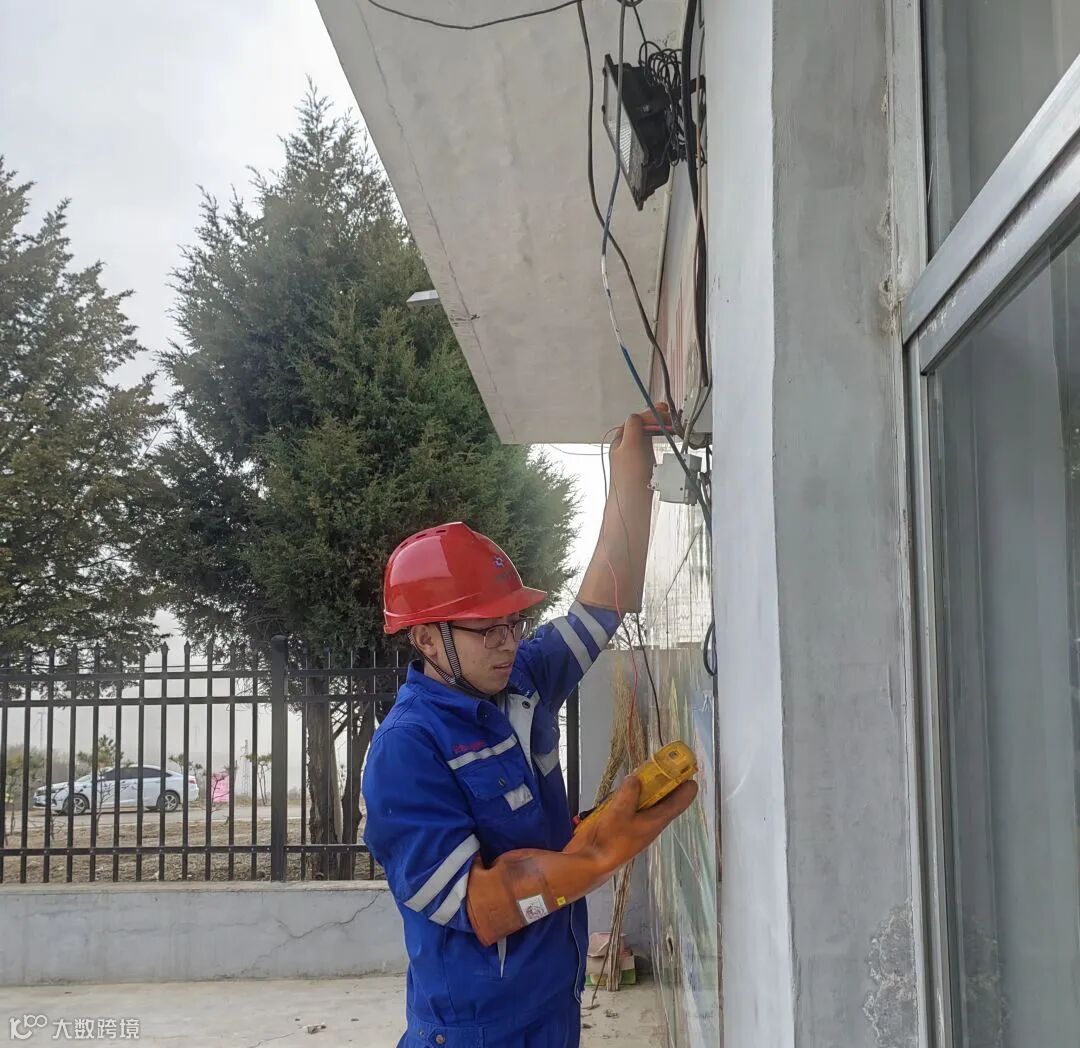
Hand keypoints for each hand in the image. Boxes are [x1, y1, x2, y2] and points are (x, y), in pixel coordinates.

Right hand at [566, 771, 697, 866]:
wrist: (591, 861)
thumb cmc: (611, 841)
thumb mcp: (620, 812)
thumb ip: (628, 793)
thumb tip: (634, 779)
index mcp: (656, 821)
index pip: (678, 804)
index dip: (686, 790)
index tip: (691, 775)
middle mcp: (649, 821)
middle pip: (662, 799)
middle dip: (663, 781)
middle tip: (663, 764)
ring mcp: (635, 822)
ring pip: (645, 801)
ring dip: (643, 787)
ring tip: (641, 772)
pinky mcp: (621, 823)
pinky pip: (628, 805)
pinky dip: (626, 795)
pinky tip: (619, 789)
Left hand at [609, 403, 669, 490]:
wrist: (632, 500)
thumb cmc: (629, 476)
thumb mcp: (629, 445)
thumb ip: (632, 427)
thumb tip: (636, 415)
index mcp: (620, 440)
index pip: (635, 420)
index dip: (650, 414)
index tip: (664, 412)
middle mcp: (626, 446)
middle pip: (642, 426)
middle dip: (656, 419)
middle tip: (670, 418)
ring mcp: (635, 455)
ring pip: (647, 435)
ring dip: (659, 428)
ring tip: (670, 426)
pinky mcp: (643, 464)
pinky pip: (652, 446)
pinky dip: (660, 439)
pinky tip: (666, 440)